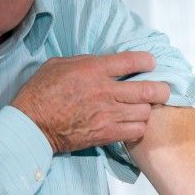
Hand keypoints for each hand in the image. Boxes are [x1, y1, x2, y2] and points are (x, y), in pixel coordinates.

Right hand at [11, 52, 170, 152]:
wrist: (33, 124)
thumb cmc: (42, 92)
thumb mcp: (61, 65)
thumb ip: (88, 63)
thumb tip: (107, 65)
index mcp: (94, 70)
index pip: (131, 61)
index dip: (147, 61)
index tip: (150, 63)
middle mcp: (105, 92)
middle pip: (148, 90)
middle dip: (160, 89)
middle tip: (161, 90)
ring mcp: (109, 114)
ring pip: (145, 112)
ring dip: (147, 110)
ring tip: (142, 109)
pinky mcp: (108, 134)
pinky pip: (137, 131)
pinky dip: (139, 127)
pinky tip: (133, 124)